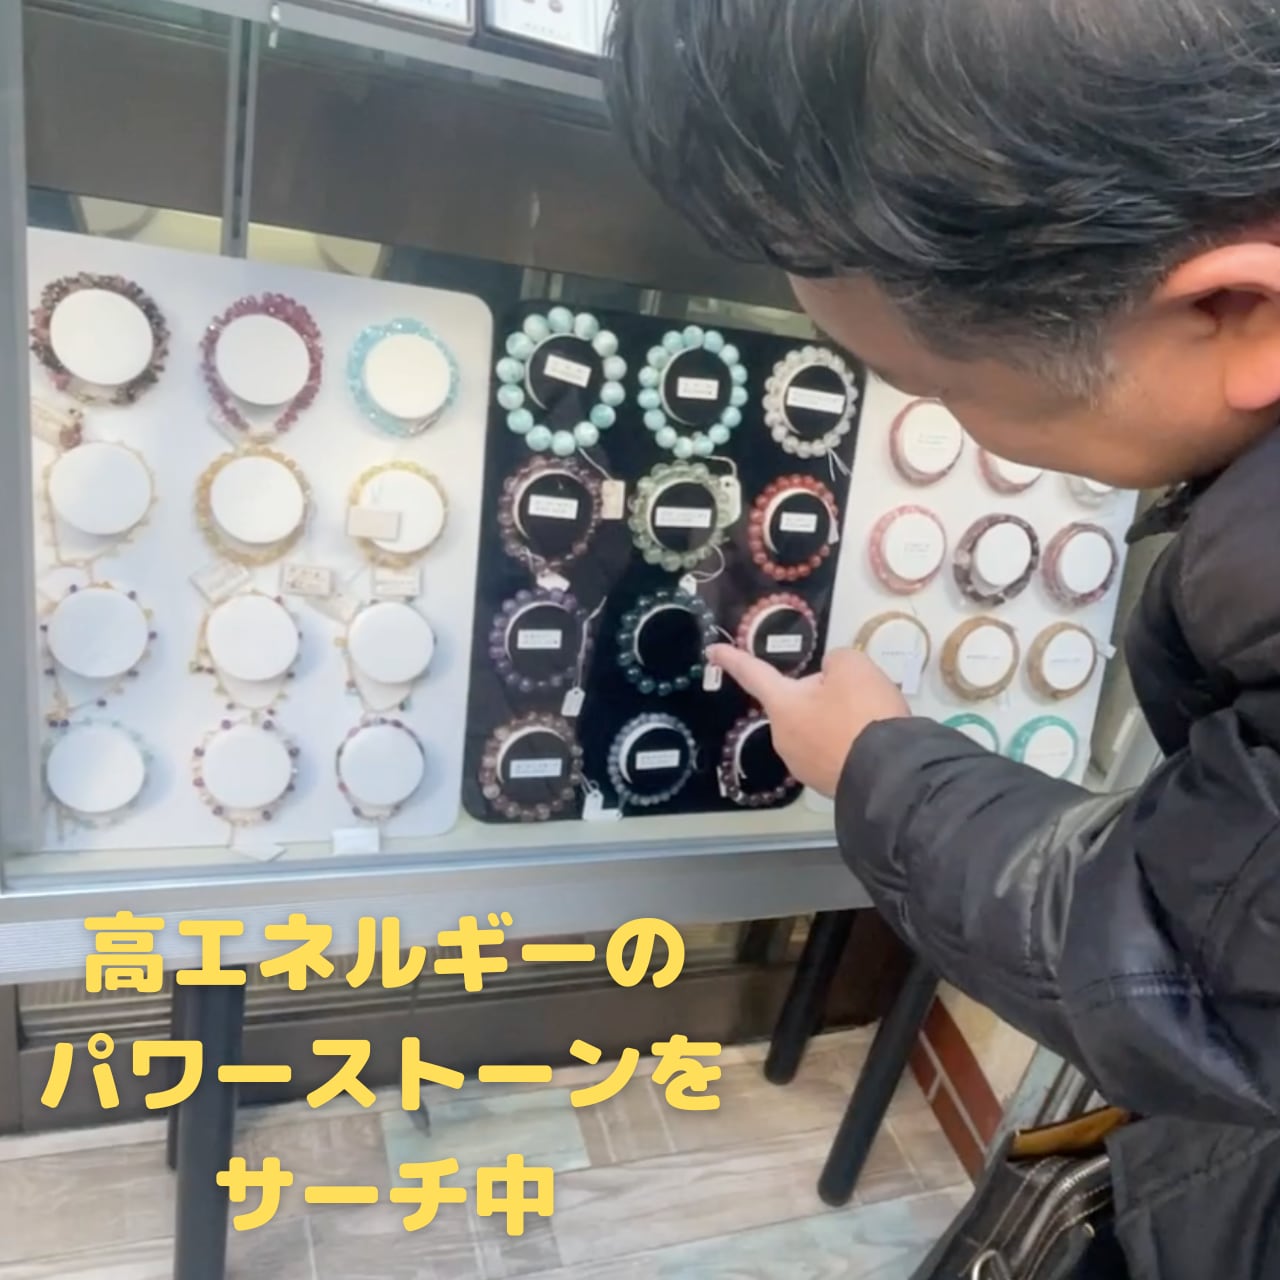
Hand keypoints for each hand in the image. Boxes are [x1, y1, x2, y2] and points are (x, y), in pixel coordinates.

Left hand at [708, 645, 909, 797]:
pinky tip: (871, 743)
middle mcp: (784, 738)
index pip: (753, 673)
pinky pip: (833, 752)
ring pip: (817, 728)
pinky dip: (848, 744)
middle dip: (822, 695)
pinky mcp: (826, 785)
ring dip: (838, 721)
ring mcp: (803, 766)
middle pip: (797, 703)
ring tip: (870, 722)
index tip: (712, 650)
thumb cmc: (863, 714)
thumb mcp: (853, 666)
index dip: (733, 658)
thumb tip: (831, 678)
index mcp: (782, 706)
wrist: (891, 774)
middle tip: (856, 696)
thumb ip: (835, 662)